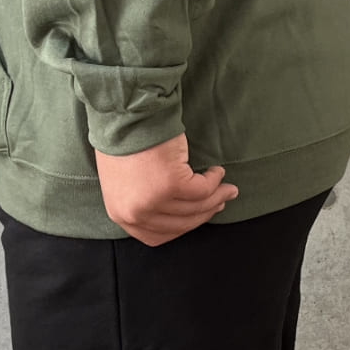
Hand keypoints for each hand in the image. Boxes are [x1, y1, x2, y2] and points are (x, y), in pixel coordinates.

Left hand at [94, 132, 238, 246]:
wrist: (123, 114)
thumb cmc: (122, 140)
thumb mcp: (122, 182)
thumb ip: (141, 201)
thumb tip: (170, 208)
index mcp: (122, 215)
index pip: (158, 235)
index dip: (183, 226)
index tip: (199, 214)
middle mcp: (137, 213)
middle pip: (181, 223)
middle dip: (205, 212)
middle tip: (222, 200)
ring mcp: (154, 200)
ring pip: (195, 207)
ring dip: (215, 197)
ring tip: (226, 187)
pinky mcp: (171, 183)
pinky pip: (202, 190)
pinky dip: (213, 182)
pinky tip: (217, 172)